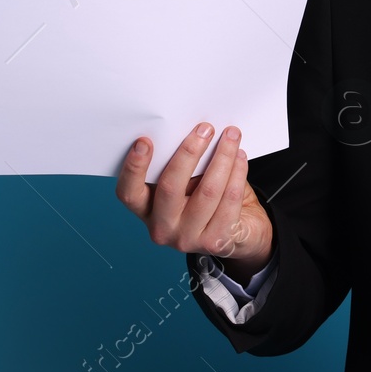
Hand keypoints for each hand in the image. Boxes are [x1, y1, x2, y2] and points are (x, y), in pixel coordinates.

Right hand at [116, 121, 274, 278]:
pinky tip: (240, 157)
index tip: (144, 141)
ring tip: (231, 136)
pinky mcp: (215, 242)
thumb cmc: (208, 198)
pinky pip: (229, 200)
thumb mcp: (189, 183)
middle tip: (205, 129)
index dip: (134, 168)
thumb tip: (195, 131)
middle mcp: (162, 228)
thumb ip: (184, 165)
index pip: (129, 193)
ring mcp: (188, 238)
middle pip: (170, 187)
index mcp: (147, 211)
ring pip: (207, 191)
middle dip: (189, 152)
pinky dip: (237, 173)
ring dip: (222, 157)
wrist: (241, 232)